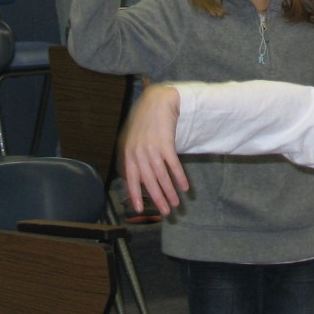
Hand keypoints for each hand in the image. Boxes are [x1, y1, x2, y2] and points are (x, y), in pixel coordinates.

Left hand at [120, 85, 187, 216]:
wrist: (157, 101)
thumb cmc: (145, 120)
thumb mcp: (133, 138)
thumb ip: (133, 157)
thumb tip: (136, 178)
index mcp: (129, 152)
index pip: (131, 178)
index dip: (135, 195)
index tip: (140, 209)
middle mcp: (139, 152)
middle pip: (149, 181)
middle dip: (157, 198)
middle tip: (165, 212)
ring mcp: (152, 148)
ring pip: (161, 176)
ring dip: (170, 192)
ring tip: (176, 204)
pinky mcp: (166, 143)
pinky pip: (173, 165)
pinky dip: (179, 177)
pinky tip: (184, 187)